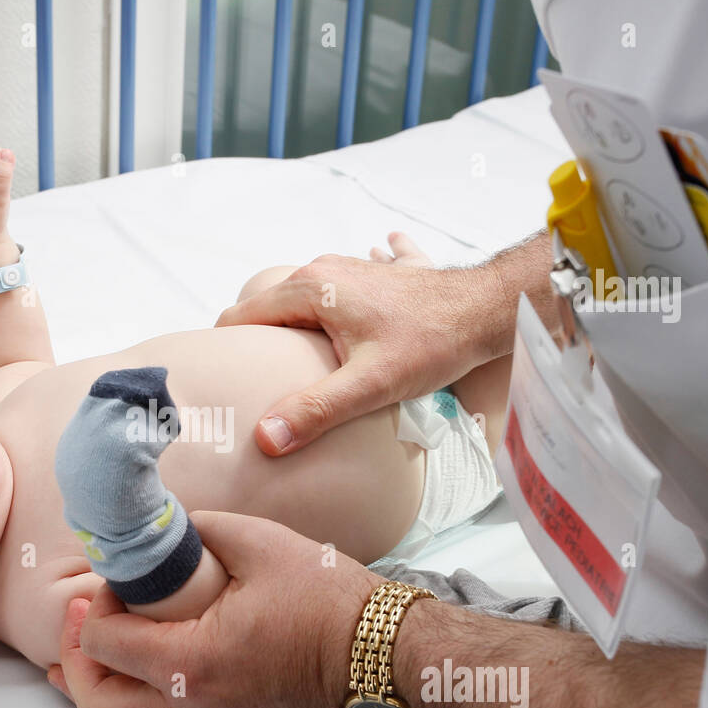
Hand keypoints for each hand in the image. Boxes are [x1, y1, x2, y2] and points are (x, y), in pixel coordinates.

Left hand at [46, 510, 385, 707]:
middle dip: (77, 659)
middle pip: (98, 703)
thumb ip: (199, 529)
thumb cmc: (332, 604)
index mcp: (194, 663)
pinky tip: (140, 672)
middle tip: (82, 620)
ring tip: (95, 649)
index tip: (117, 581)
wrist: (385, 655)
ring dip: (102, 685)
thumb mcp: (259, 542)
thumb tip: (166, 526)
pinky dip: (136, 700)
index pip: (104, 644)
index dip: (94, 607)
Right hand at [216, 235, 483, 456]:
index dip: (227, 350)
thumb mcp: (369, 385)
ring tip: (292, 368)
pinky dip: (329, 308)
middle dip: (258, 344)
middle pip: (268, 309)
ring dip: (293, 331)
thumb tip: (264, 438)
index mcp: (309, 289)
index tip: (218, 381)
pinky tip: (339, 323)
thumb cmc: (433, 342)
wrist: (488, 306)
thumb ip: (314, 410)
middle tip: (253, 384)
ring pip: (300, 302)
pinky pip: (336, 288)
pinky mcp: (373, 276)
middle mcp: (323, 270)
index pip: (241, 316)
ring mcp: (349, 269)